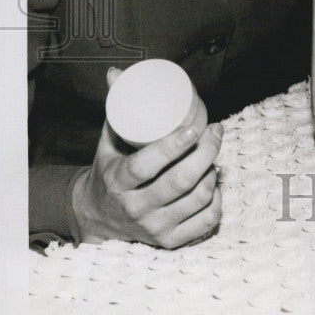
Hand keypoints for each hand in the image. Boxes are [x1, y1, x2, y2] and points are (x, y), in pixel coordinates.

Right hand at [72, 68, 222, 247]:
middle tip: (216, 130)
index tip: (194, 127)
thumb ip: (116, 108)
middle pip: (181, 181)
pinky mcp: (169, 241)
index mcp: (118, 182)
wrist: (97, 216)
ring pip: (198, 198)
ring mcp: (154, 228)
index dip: (173, 146)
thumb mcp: (107, 141)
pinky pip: (205, 221)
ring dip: (213, 171)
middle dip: (207, 151)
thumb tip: (116, 72)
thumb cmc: (109, 170)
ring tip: (213, 152)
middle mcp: (135, 208)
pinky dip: (217, 199)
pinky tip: (216, 183)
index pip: (147, 165)